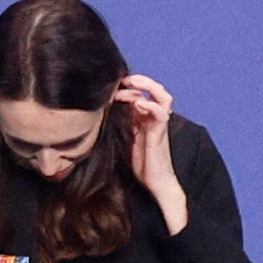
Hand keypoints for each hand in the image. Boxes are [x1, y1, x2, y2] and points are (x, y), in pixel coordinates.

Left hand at [115, 74, 190, 233]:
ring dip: (148, 87)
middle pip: (155, 90)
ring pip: (163, 97)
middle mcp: (154, 118)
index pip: (141, 94)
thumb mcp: (125, 139)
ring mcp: (158, 125)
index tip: (112, 86)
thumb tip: (100, 115)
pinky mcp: (160, 134)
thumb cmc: (140, 163)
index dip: (128, 87)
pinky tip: (139, 104)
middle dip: (140, 81)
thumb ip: (119, 126)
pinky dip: (152, 106)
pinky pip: (161, 115)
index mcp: (145, 118)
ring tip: (133, 84)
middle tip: (123, 80)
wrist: (156, 182)